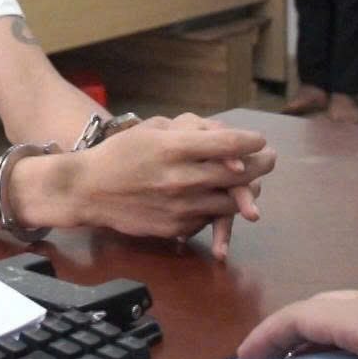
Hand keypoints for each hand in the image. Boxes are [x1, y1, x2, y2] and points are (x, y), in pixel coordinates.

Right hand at [67, 114, 275, 244]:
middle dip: (259, 164)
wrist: (88, 190)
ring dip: (247, 192)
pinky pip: (209, 219)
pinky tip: (222, 199)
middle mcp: (181, 178)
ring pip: (229, 202)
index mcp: (173, 148)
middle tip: (269, 158)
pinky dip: (219, 208)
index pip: (226, 144)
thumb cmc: (119, 153)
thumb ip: (185, 132)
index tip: (260, 139)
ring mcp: (180, 207)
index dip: (250, 141)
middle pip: (237, 174)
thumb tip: (219, 136)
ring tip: (254, 182)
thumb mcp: (150, 131)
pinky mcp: (176, 228)